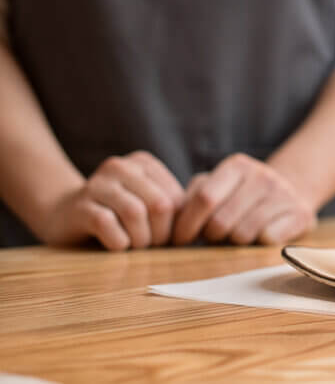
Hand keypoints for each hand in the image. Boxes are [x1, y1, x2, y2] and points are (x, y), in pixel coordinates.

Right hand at [42, 151, 184, 250]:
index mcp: (143, 163)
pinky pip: (107, 225)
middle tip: (152, 245)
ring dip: (140, 240)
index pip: (176, 197)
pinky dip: (118, 242)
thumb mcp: (145, 201)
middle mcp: (121, 167)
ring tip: (135, 246)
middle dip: (161, 234)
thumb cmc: (116, 213)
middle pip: (160, 205)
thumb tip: (196, 227)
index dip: (176, 225)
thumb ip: (169, 207)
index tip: (166, 237)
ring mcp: (98, 184)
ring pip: (135, 213)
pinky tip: (117, 245)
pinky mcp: (80, 206)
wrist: (62, 213)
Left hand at [172, 153, 315, 246]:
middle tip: (215, 237)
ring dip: (234, 242)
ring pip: (243, 233)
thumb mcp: (217, 187)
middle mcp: (262, 175)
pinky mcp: (301, 214)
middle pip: (221, 221)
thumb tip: (172, 219)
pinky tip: (260, 237)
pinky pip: (268, 239)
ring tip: (237, 235)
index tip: (181, 239)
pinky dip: (259, 245)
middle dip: (212, 236)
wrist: (291, 193)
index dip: (187, 224)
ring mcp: (284, 193)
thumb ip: (193, 197)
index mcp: (237, 166)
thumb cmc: (242, 196)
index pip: (203, 199)